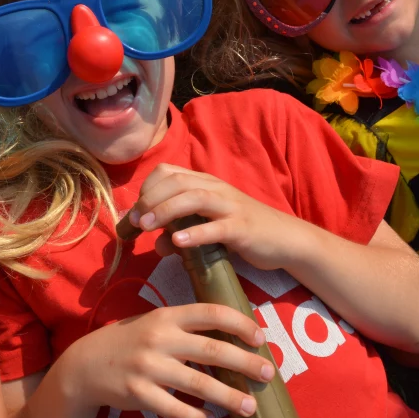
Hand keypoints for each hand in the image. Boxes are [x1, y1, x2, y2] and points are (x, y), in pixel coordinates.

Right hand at [60, 303, 274, 417]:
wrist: (85, 364)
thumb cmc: (129, 340)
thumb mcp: (154, 322)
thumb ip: (185, 325)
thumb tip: (230, 335)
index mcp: (166, 316)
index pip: (210, 313)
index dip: (239, 323)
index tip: (260, 336)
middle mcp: (159, 339)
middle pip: (212, 350)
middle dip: (245, 363)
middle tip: (268, 373)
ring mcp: (148, 367)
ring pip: (198, 385)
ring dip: (229, 397)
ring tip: (250, 406)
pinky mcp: (140, 394)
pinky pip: (175, 409)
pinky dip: (195, 416)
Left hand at [128, 163, 304, 270]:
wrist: (284, 238)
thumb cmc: (241, 230)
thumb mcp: (207, 229)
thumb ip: (181, 233)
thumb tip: (157, 244)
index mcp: (205, 183)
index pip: (168, 172)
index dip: (147, 188)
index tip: (135, 211)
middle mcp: (216, 189)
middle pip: (177, 182)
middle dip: (151, 199)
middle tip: (134, 222)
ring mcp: (230, 207)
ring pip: (194, 198)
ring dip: (166, 210)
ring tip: (146, 226)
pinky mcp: (242, 228)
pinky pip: (216, 228)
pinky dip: (195, 233)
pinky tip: (178, 242)